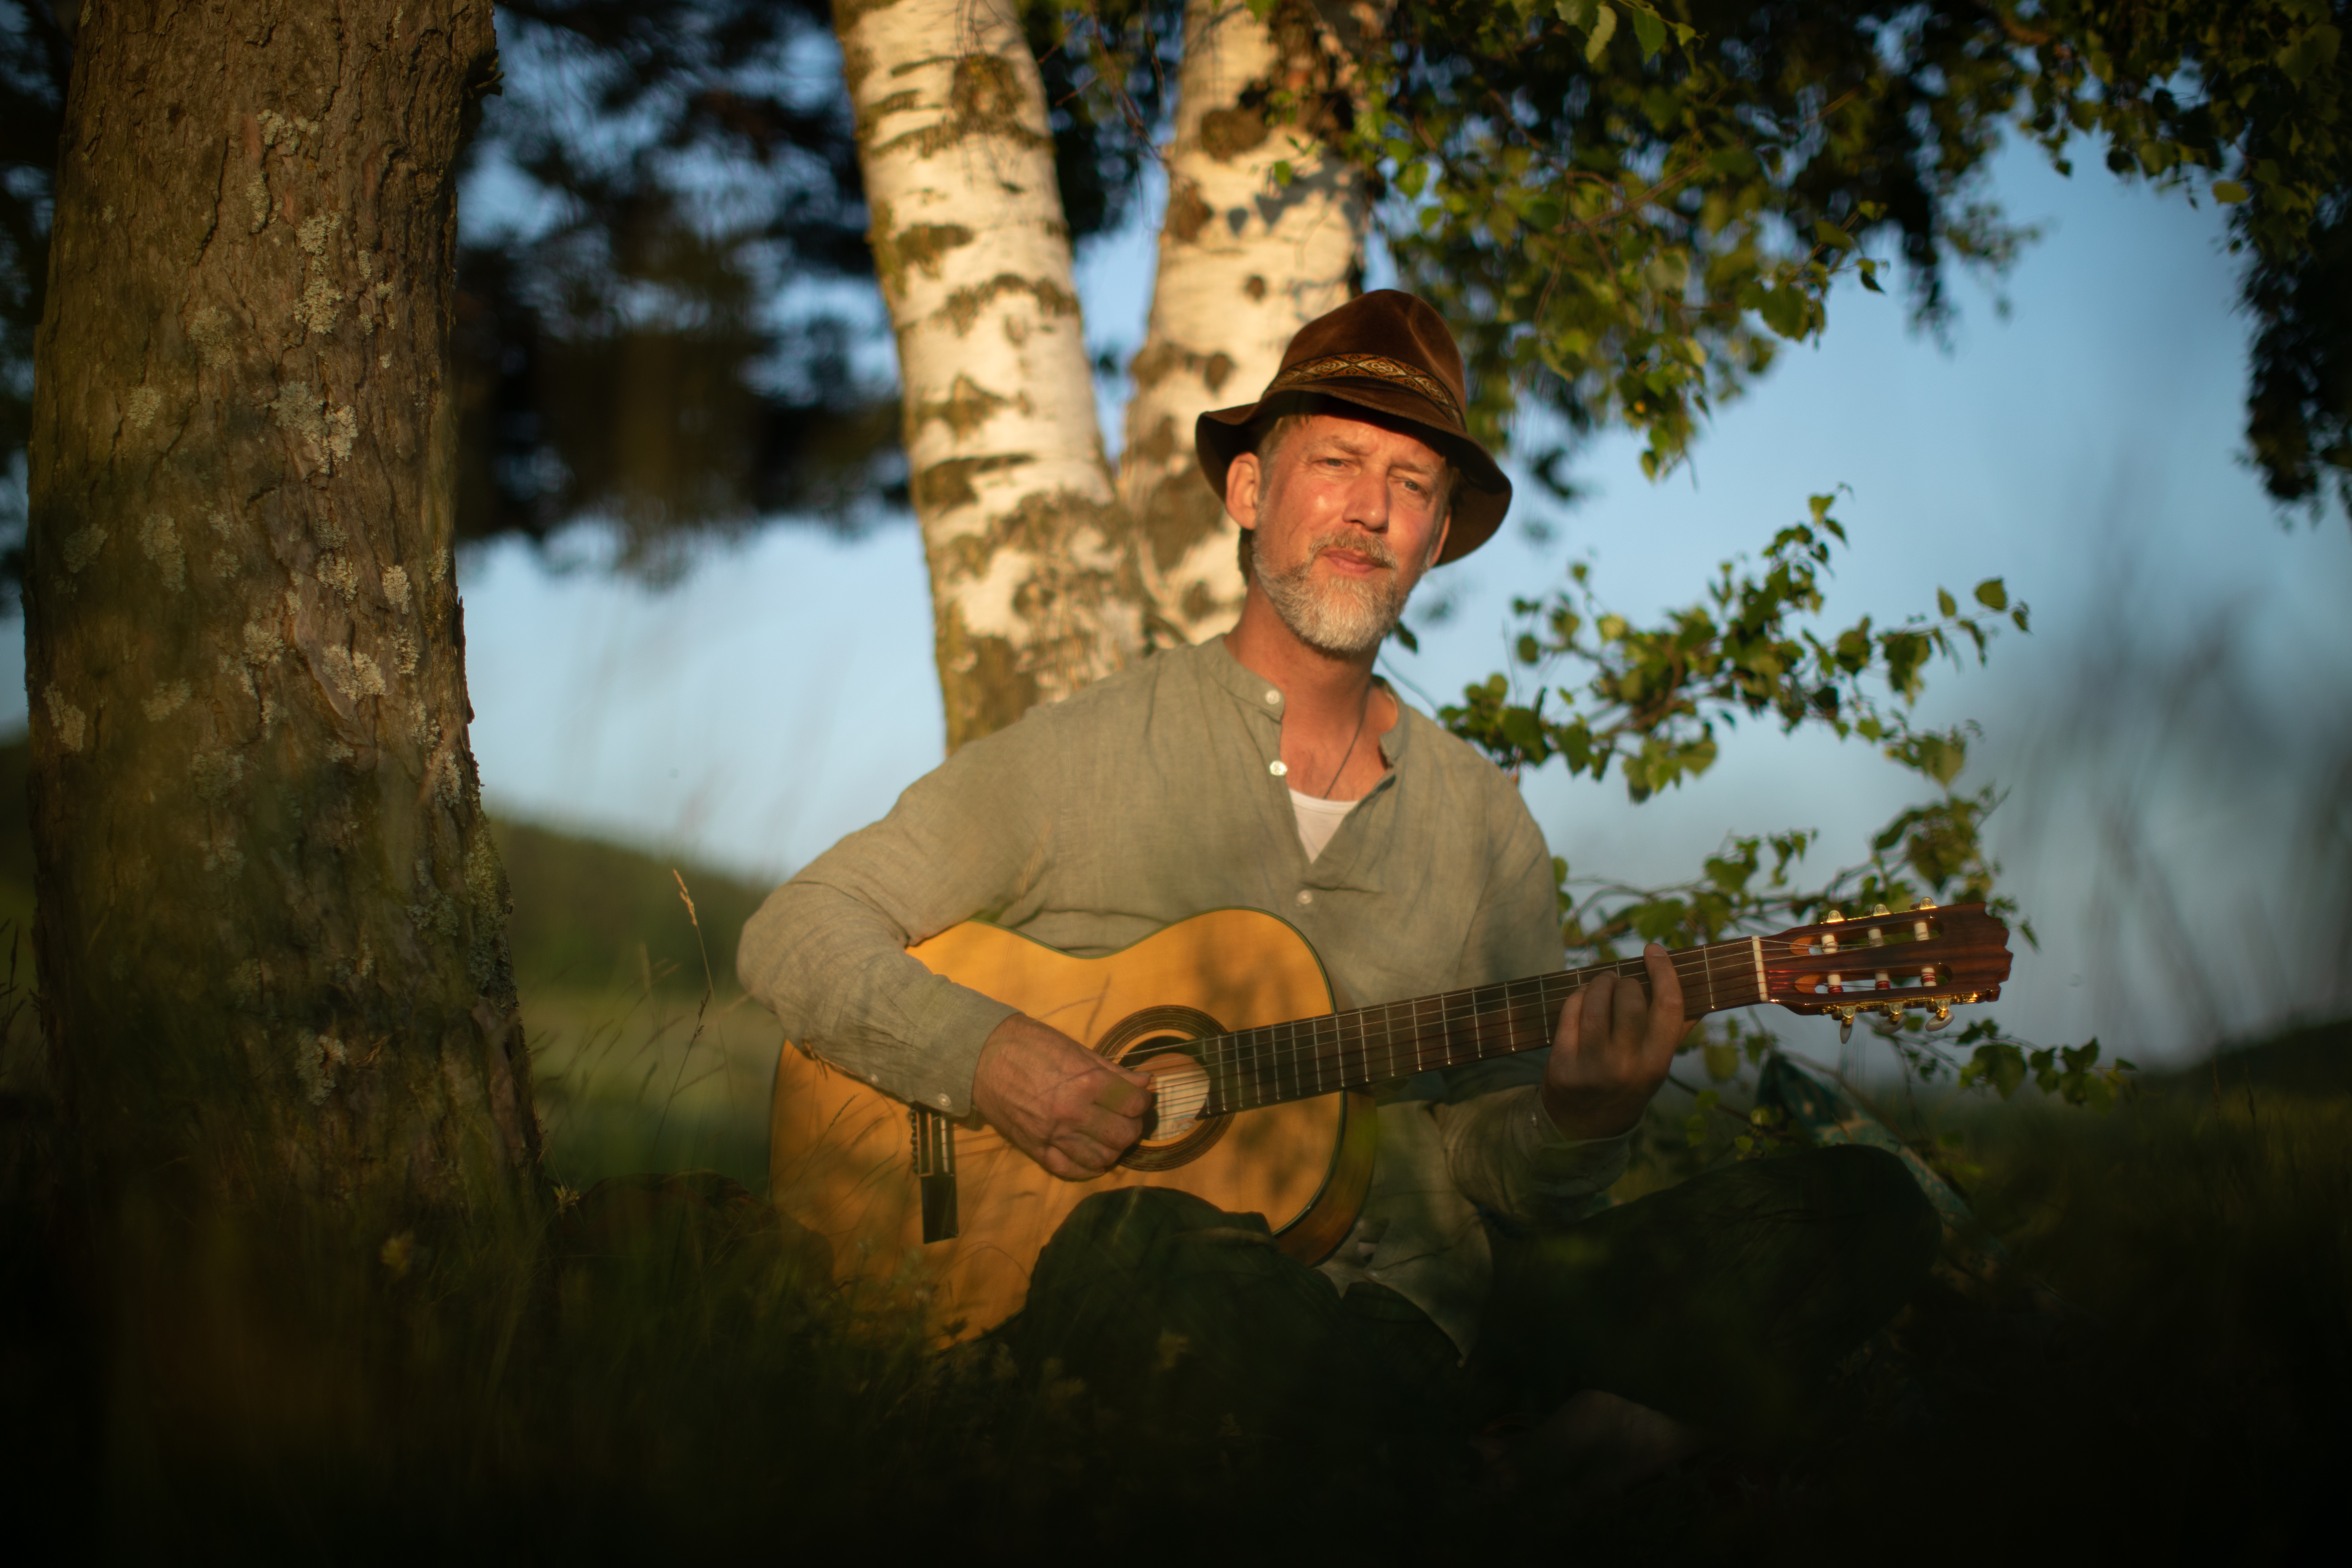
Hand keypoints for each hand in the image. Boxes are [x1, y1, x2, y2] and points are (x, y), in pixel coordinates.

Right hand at [971, 1015, 1153, 1180]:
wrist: (982, 1056)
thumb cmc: (1031, 1045)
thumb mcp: (1077, 1049)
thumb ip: (1114, 1071)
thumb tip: (1146, 1083)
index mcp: (1086, 1082)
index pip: (1134, 1104)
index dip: (1142, 1101)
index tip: (1137, 1097)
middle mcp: (1073, 1113)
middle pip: (1123, 1135)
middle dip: (1132, 1127)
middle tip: (1126, 1117)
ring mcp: (1053, 1134)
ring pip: (1102, 1158)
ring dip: (1113, 1148)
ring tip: (1109, 1135)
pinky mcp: (1035, 1148)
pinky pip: (1070, 1170)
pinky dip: (1087, 1167)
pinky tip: (1092, 1157)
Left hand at [1540, 943, 1685, 1139]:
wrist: (1583, 1128)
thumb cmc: (1626, 1084)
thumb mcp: (1655, 1066)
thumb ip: (1676, 1031)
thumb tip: (1704, 992)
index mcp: (1657, 1065)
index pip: (1669, 1006)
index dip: (1664, 972)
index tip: (1654, 950)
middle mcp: (1626, 1066)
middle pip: (1630, 997)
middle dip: (1624, 981)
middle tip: (1621, 983)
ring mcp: (1591, 1066)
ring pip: (1595, 999)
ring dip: (1599, 982)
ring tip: (1602, 985)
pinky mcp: (1561, 1064)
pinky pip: (1570, 1010)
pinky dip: (1577, 996)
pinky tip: (1582, 1000)